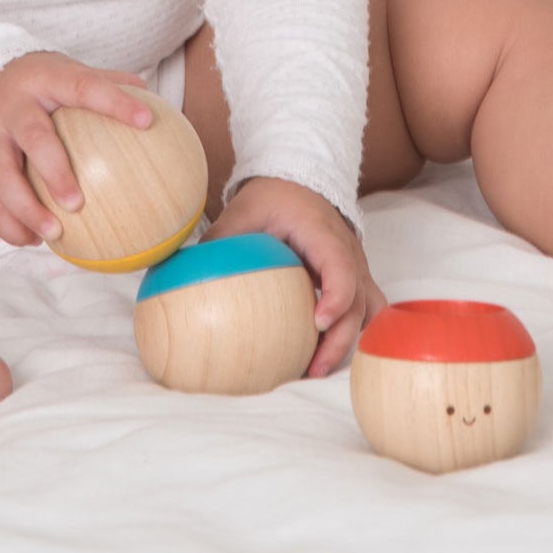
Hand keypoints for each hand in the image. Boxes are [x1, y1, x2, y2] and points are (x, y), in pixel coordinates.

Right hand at [0, 51, 154, 247]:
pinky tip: (32, 240)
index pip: (84, 87)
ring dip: (25, 209)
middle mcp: (14, 107)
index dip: (115, 102)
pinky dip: (7, 223)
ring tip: (53, 234)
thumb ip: (110, 86)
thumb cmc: (45, 84)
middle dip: (54, 171)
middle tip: (77, 203)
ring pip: (0, 176)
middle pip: (33, 137)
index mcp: (47, 80)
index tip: (146, 120)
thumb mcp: (72, 73)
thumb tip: (158, 107)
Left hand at [204, 175, 385, 378]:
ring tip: (315, 368)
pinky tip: (320, 354)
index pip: (341, 266)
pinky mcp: (353, 280)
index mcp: (323, 233)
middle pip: (360, 301)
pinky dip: (349, 334)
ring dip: (347, 341)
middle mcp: (348, 252)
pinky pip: (363, 311)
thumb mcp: (243, 211)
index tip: (318, 322)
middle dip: (340, 339)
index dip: (337, 296)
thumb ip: (219, 240)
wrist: (297, 184)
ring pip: (368, 311)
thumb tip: (185, 274)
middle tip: (311, 369)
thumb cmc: (272, 198)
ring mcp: (356, 267)